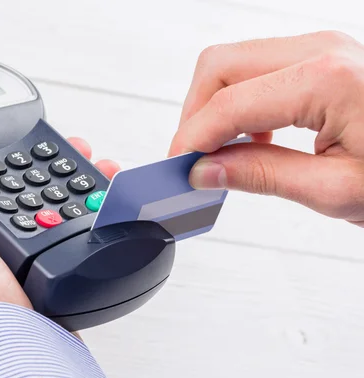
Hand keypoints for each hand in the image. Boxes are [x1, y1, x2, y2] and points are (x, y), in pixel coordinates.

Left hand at [0, 138, 119, 351]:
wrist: (9, 347)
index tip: (12, 132)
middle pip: (14, 188)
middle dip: (43, 164)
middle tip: (67, 147)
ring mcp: (13, 258)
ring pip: (48, 207)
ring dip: (73, 184)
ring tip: (96, 168)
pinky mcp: (44, 273)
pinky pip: (69, 232)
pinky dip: (89, 214)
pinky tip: (101, 207)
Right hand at [169, 30, 363, 226]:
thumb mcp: (337, 191)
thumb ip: (261, 176)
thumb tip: (207, 170)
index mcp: (328, 79)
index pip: (228, 105)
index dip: (192, 139)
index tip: (178, 168)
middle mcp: (322, 50)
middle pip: (219, 66)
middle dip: (194, 113)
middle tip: (191, 158)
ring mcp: (324, 48)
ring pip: (234, 63)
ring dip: (215, 107)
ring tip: (219, 153)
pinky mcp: (325, 58)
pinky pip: (259, 69)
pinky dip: (239, 102)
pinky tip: (249, 138)